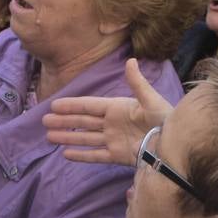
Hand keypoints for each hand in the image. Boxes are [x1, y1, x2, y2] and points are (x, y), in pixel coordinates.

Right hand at [43, 58, 173, 164]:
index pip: (89, 106)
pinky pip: (96, 155)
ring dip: (68, 137)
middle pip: (83, 122)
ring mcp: (113, 140)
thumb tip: (131, 60)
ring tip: (49, 137)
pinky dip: (82, 156)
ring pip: (85, 138)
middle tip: (44, 121)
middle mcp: (112, 124)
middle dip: (64, 121)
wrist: (173, 144)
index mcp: (117, 108)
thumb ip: (137, 83)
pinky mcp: (117, 156)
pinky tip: (67, 155)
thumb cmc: (165, 119)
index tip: (54, 105)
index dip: (71, 105)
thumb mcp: (151, 100)